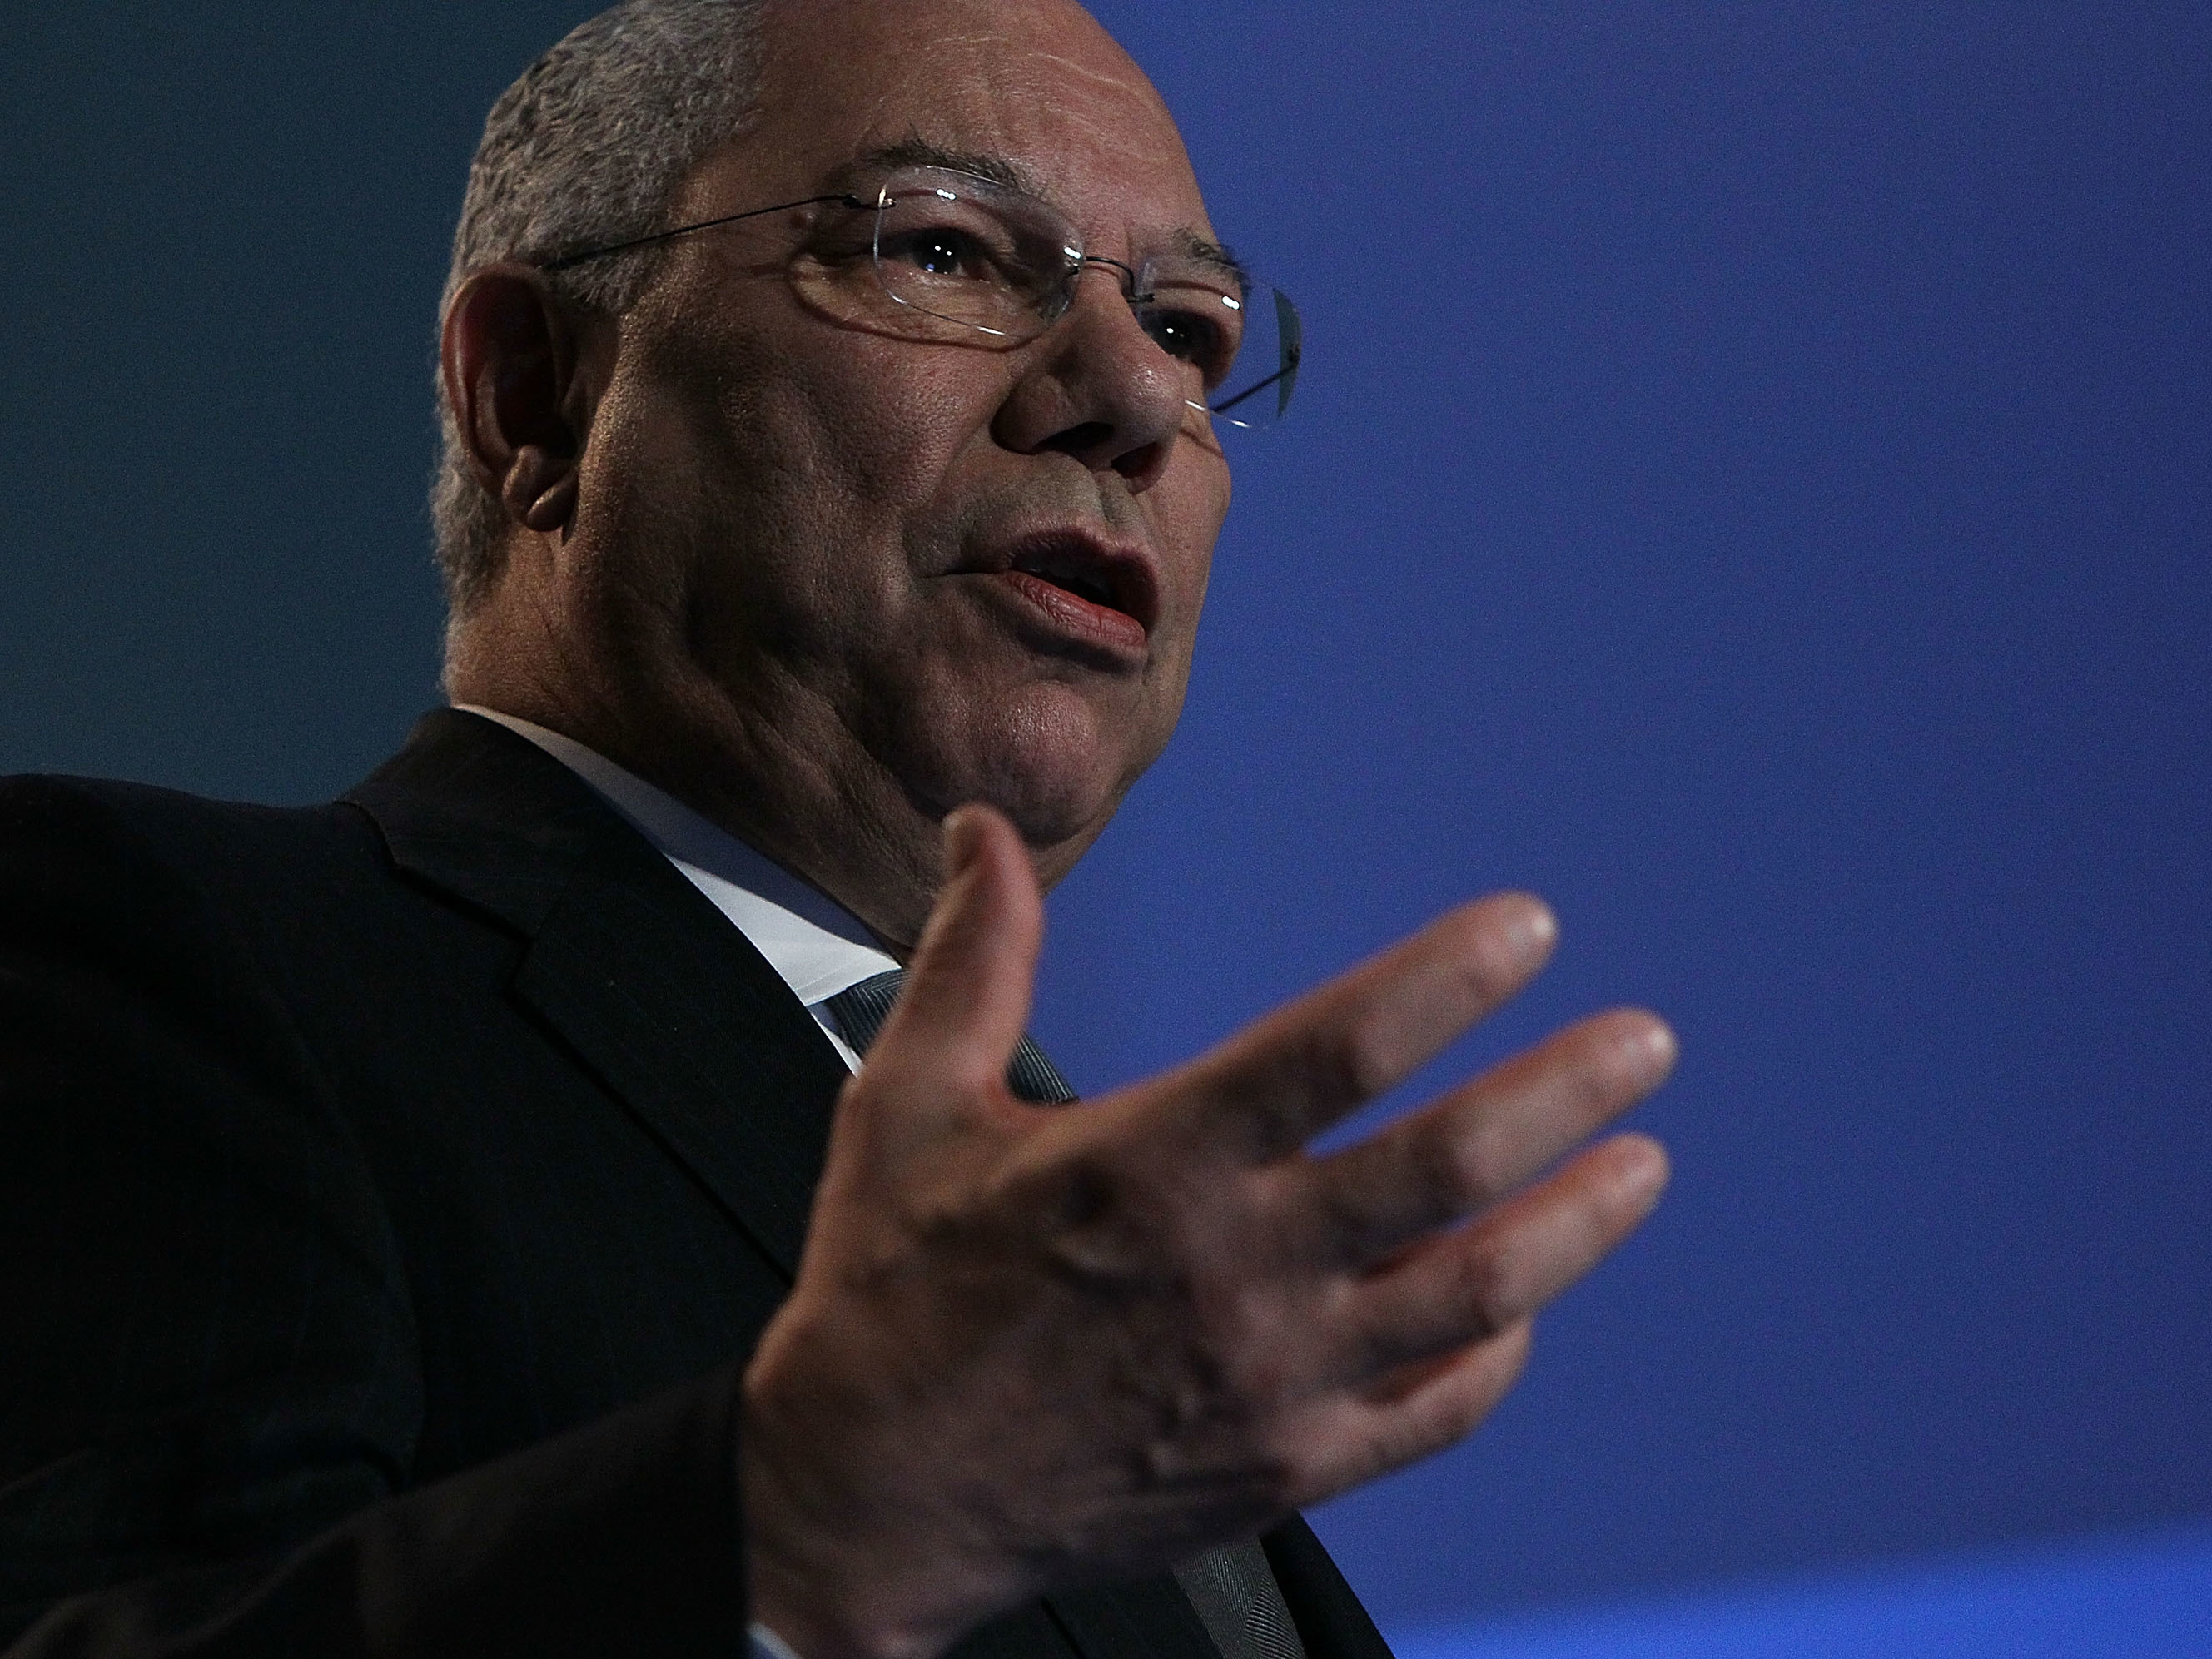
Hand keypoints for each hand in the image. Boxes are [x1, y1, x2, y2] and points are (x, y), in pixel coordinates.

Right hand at [741, 806, 1673, 1658]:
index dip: (1452, 975)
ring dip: (1578, 1222)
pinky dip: (1497, 1353)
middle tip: (1645, 1043)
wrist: (869, 1501)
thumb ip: (969, 957)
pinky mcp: (1285, 1472)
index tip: (1529, 928)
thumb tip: (977, 829)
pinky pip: (1435, 1413)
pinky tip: (1525, 1310)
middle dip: (1567, 1092)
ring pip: (1478, 1293)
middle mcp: (1232, 1272)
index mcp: (1150, 1164)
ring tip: (1641, 1165)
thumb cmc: (888, 1295)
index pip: (1341, 1046)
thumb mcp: (907, 1105)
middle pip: (1448, 1165)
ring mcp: (1272, 1383)